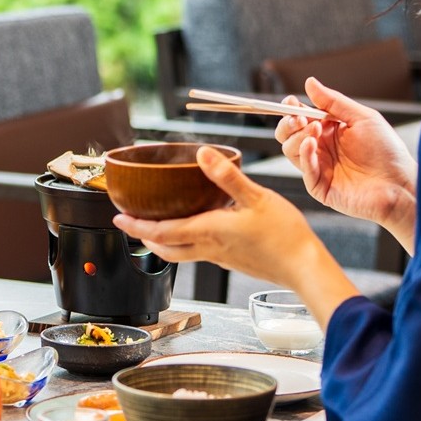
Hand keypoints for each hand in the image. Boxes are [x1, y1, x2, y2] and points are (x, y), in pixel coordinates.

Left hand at [113, 147, 358, 323]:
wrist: (303, 267)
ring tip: (155, 226)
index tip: (118, 218)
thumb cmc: (284, 235)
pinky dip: (186, 242)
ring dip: (163, 241)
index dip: (136, 225)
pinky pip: (199, 252)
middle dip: (144, 236)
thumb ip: (227, 176)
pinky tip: (197, 228)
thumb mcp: (256, 197)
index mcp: (209, 231)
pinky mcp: (232, 260)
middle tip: (130, 224)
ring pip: (181, 253)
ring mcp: (220, 256)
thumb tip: (203, 153)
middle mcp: (209, 247)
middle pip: (165, 248)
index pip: (161, 232)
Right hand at [273, 77, 417, 249]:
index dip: (292, 110)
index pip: (301, 118)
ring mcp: (320, 168)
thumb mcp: (362, 118)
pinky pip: (304, 170)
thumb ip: (334, 101)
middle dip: (288, 123)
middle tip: (299, 118)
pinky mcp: (320, 187)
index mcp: (330, 131)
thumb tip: (310, 82)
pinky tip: (311, 144)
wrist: (400, 184)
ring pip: (290, 150)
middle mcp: (322, 149)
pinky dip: (304, 155)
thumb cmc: (387, 152)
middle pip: (288, 134)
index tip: (291, 102)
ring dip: (297, 136)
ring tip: (314, 129)